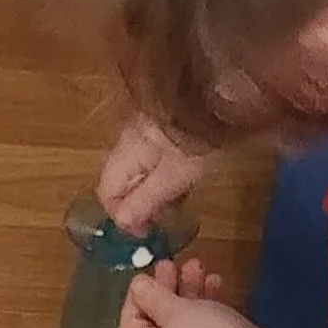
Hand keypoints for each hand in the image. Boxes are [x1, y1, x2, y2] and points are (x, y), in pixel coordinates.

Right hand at [96, 115, 212, 234]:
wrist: (221, 96)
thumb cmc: (196, 140)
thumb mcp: (173, 176)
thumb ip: (145, 200)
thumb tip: (124, 224)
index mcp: (125, 153)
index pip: (107, 193)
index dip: (123, 217)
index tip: (148, 231)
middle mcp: (128, 142)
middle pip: (121, 183)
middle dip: (138, 205)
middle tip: (166, 216)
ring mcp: (145, 132)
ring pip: (138, 172)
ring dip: (153, 192)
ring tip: (179, 199)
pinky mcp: (164, 127)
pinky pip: (153, 160)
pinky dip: (164, 175)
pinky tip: (185, 177)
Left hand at [118, 258, 246, 327]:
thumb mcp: (175, 309)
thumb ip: (153, 296)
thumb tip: (136, 286)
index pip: (130, 324)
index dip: (137, 296)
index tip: (147, 274)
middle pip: (156, 322)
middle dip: (166, 289)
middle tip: (171, 264)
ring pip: (180, 324)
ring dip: (187, 293)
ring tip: (198, 266)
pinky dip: (203, 310)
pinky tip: (215, 284)